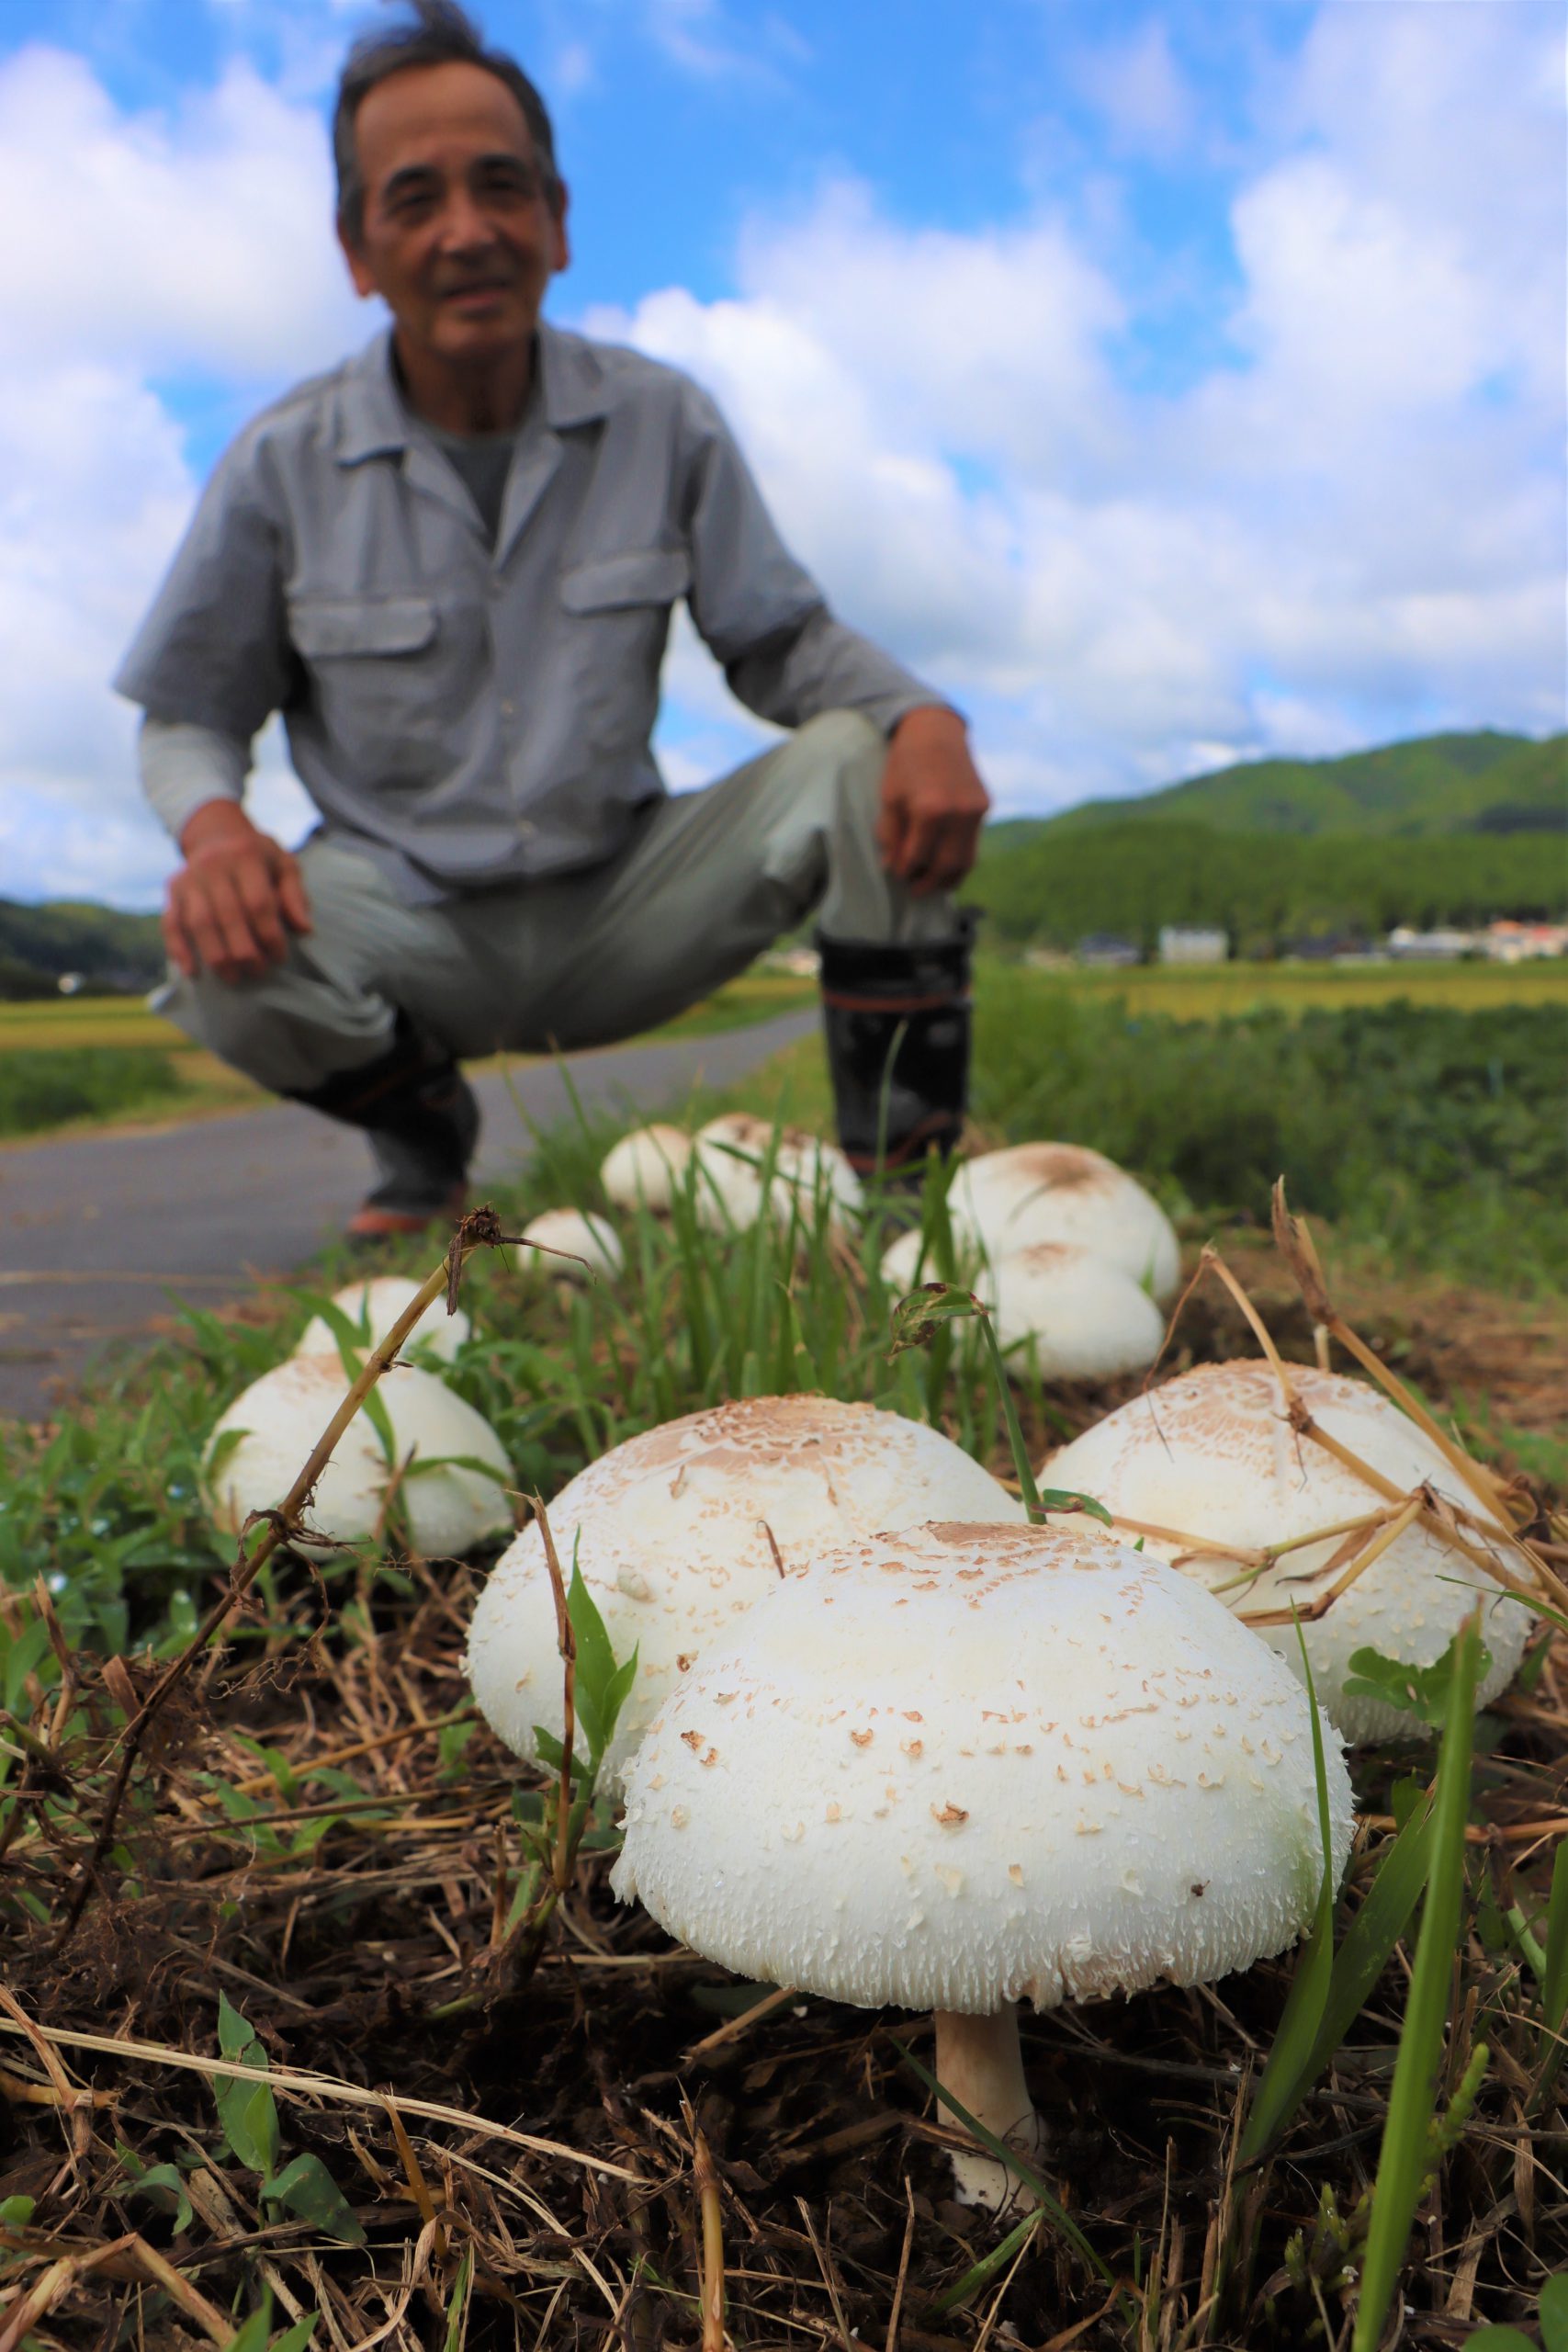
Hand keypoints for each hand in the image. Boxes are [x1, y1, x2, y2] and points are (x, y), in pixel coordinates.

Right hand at [164, 801, 312, 983]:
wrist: (216, 832)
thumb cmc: (256, 854)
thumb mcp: (283, 863)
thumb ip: (294, 895)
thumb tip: (304, 929)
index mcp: (244, 856)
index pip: (258, 903)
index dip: (270, 935)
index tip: (279, 957)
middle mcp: (212, 865)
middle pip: (228, 916)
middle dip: (244, 951)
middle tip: (257, 972)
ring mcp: (189, 878)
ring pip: (199, 923)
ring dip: (216, 956)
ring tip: (233, 977)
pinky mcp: (172, 890)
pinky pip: (171, 923)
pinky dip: (179, 949)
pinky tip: (192, 971)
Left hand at [875, 705, 989, 895]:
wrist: (935, 730)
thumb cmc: (906, 763)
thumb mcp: (890, 798)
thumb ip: (891, 835)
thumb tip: (892, 867)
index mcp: (930, 810)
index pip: (917, 857)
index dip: (904, 870)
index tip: (896, 875)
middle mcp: (958, 813)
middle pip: (946, 866)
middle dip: (929, 883)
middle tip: (914, 890)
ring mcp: (975, 810)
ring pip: (967, 860)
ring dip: (950, 878)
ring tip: (934, 885)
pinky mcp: (984, 806)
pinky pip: (973, 843)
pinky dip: (960, 859)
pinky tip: (947, 865)